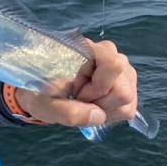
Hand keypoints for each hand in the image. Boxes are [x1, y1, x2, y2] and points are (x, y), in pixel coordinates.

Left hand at [16, 40, 137, 128]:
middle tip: (77, 98)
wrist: (41, 91)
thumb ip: (68, 112)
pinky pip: (128, 107)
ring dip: (103, 108)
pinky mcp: (126, 84)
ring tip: (83, 101)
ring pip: (127, 99)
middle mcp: (111, 54)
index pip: (114, 65)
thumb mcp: (44, 104)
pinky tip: (92, 106)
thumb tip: (98, 116)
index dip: (98, 87)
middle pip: (123, 90)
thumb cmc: (39, 92)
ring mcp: (122, 69)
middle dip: (99, 102)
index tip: (76, 92)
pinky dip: (109, 113)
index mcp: (88, 49)